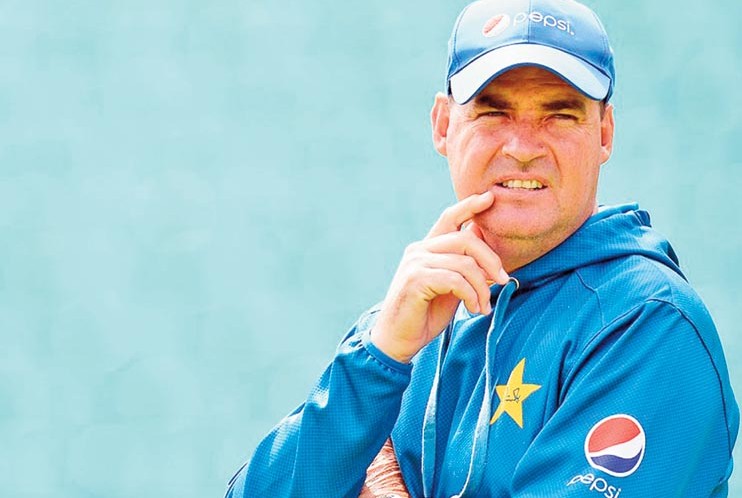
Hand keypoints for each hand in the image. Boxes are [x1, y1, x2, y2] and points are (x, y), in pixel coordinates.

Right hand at [370, 191, 508, 362]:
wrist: (397, 340)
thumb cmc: (425, 314)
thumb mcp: (450, 288)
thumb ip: (463, 269)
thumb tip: (489, 256)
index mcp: (426, 248)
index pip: (449, 218)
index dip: (469, 206)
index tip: (490, 197)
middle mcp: (419, 250)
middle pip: (465, 239)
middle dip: (491, 259)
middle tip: (503, 281)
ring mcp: (416, 263)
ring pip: (464, 263)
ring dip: (481, 287)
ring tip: (483, 307)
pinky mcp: (416, 279)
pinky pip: (456, 280)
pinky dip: (471, 295)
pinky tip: (474, 309)